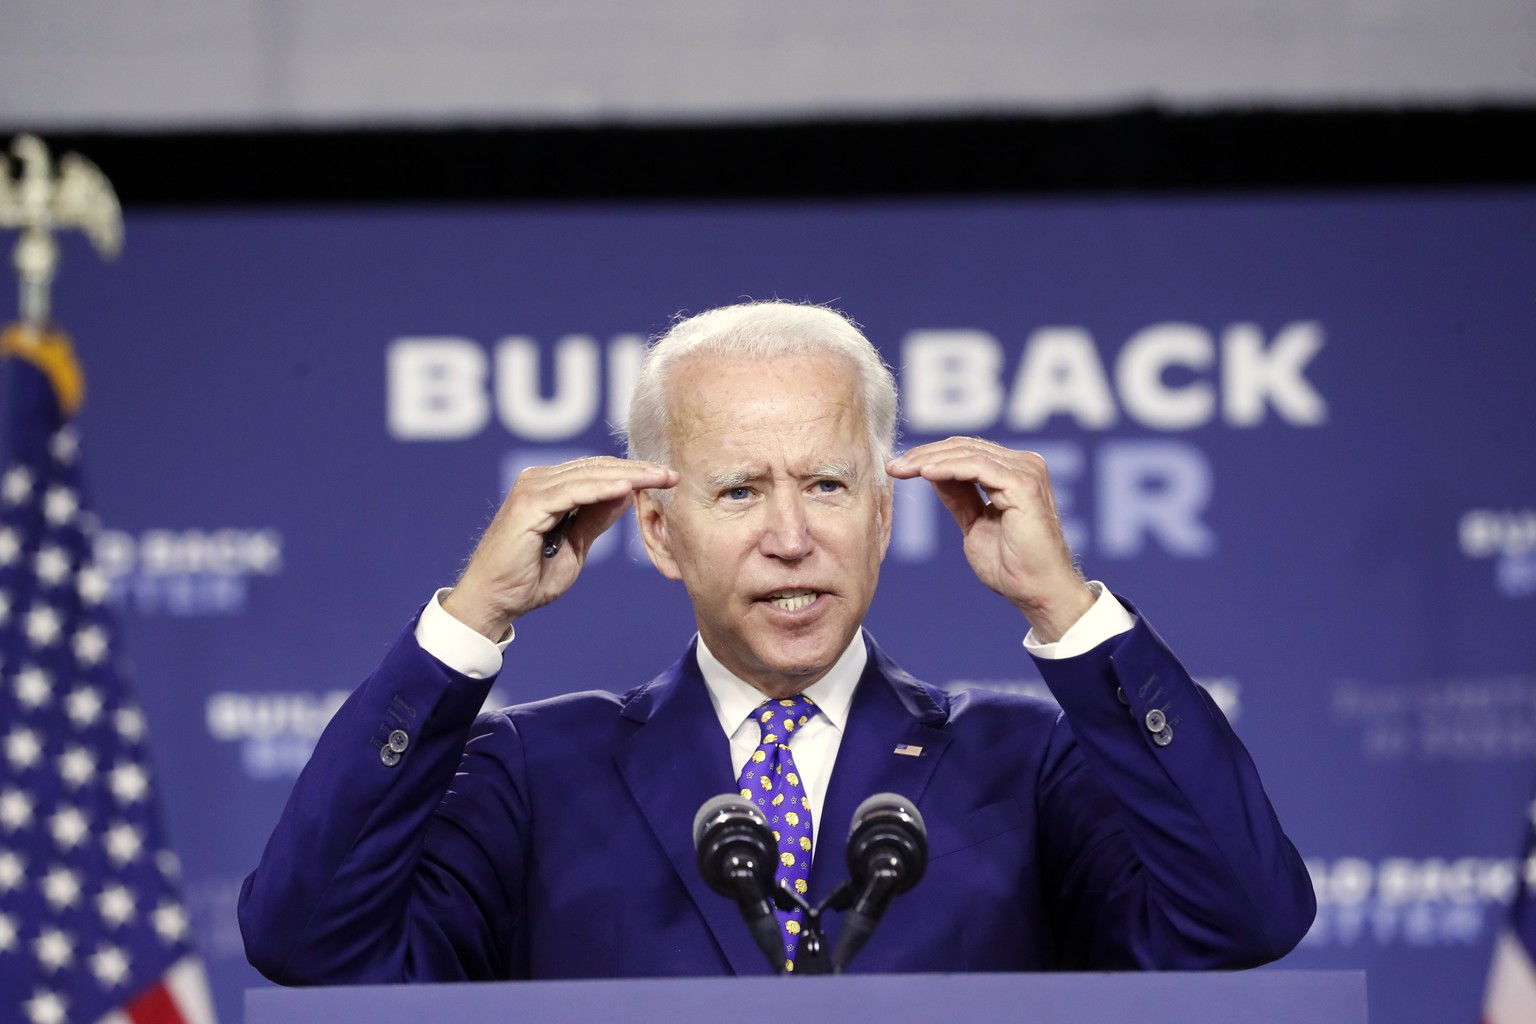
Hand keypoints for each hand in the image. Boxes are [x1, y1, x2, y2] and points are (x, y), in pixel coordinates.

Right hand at [443, 457, 678, 639]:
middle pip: (597, 467)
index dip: (633, 473)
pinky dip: (602, 489)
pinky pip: (574, 491)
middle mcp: (538, 480)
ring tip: (660, 479)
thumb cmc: (529, 579)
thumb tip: (627, 493)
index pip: (598, 472)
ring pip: (590, 475)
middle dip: (638, 470)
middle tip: (672, 474)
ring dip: (628, 476)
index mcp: (548, 488)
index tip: (667, 479)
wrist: (495, 601)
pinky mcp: (528, 503)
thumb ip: (596, 518)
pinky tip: (629, 489)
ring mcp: (531, 488)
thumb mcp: (575, 545)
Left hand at [887, 438, 1093, 642]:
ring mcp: (1026, 471)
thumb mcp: (974, 523)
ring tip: (903, 470)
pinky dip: (949, 468)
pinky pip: (978, 467)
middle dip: (924, 455)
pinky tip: (925, 473)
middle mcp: (1025, 465)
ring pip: (968, 454)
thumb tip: (931, 473)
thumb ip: (958, 496)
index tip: (898, 468)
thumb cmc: (1012, 566)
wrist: (1036, 591)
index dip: (930, 456)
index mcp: (1015, 473)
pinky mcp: (1024, 483)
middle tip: (893, 466)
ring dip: (930, 460)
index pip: (967, 452)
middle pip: (965, 448)